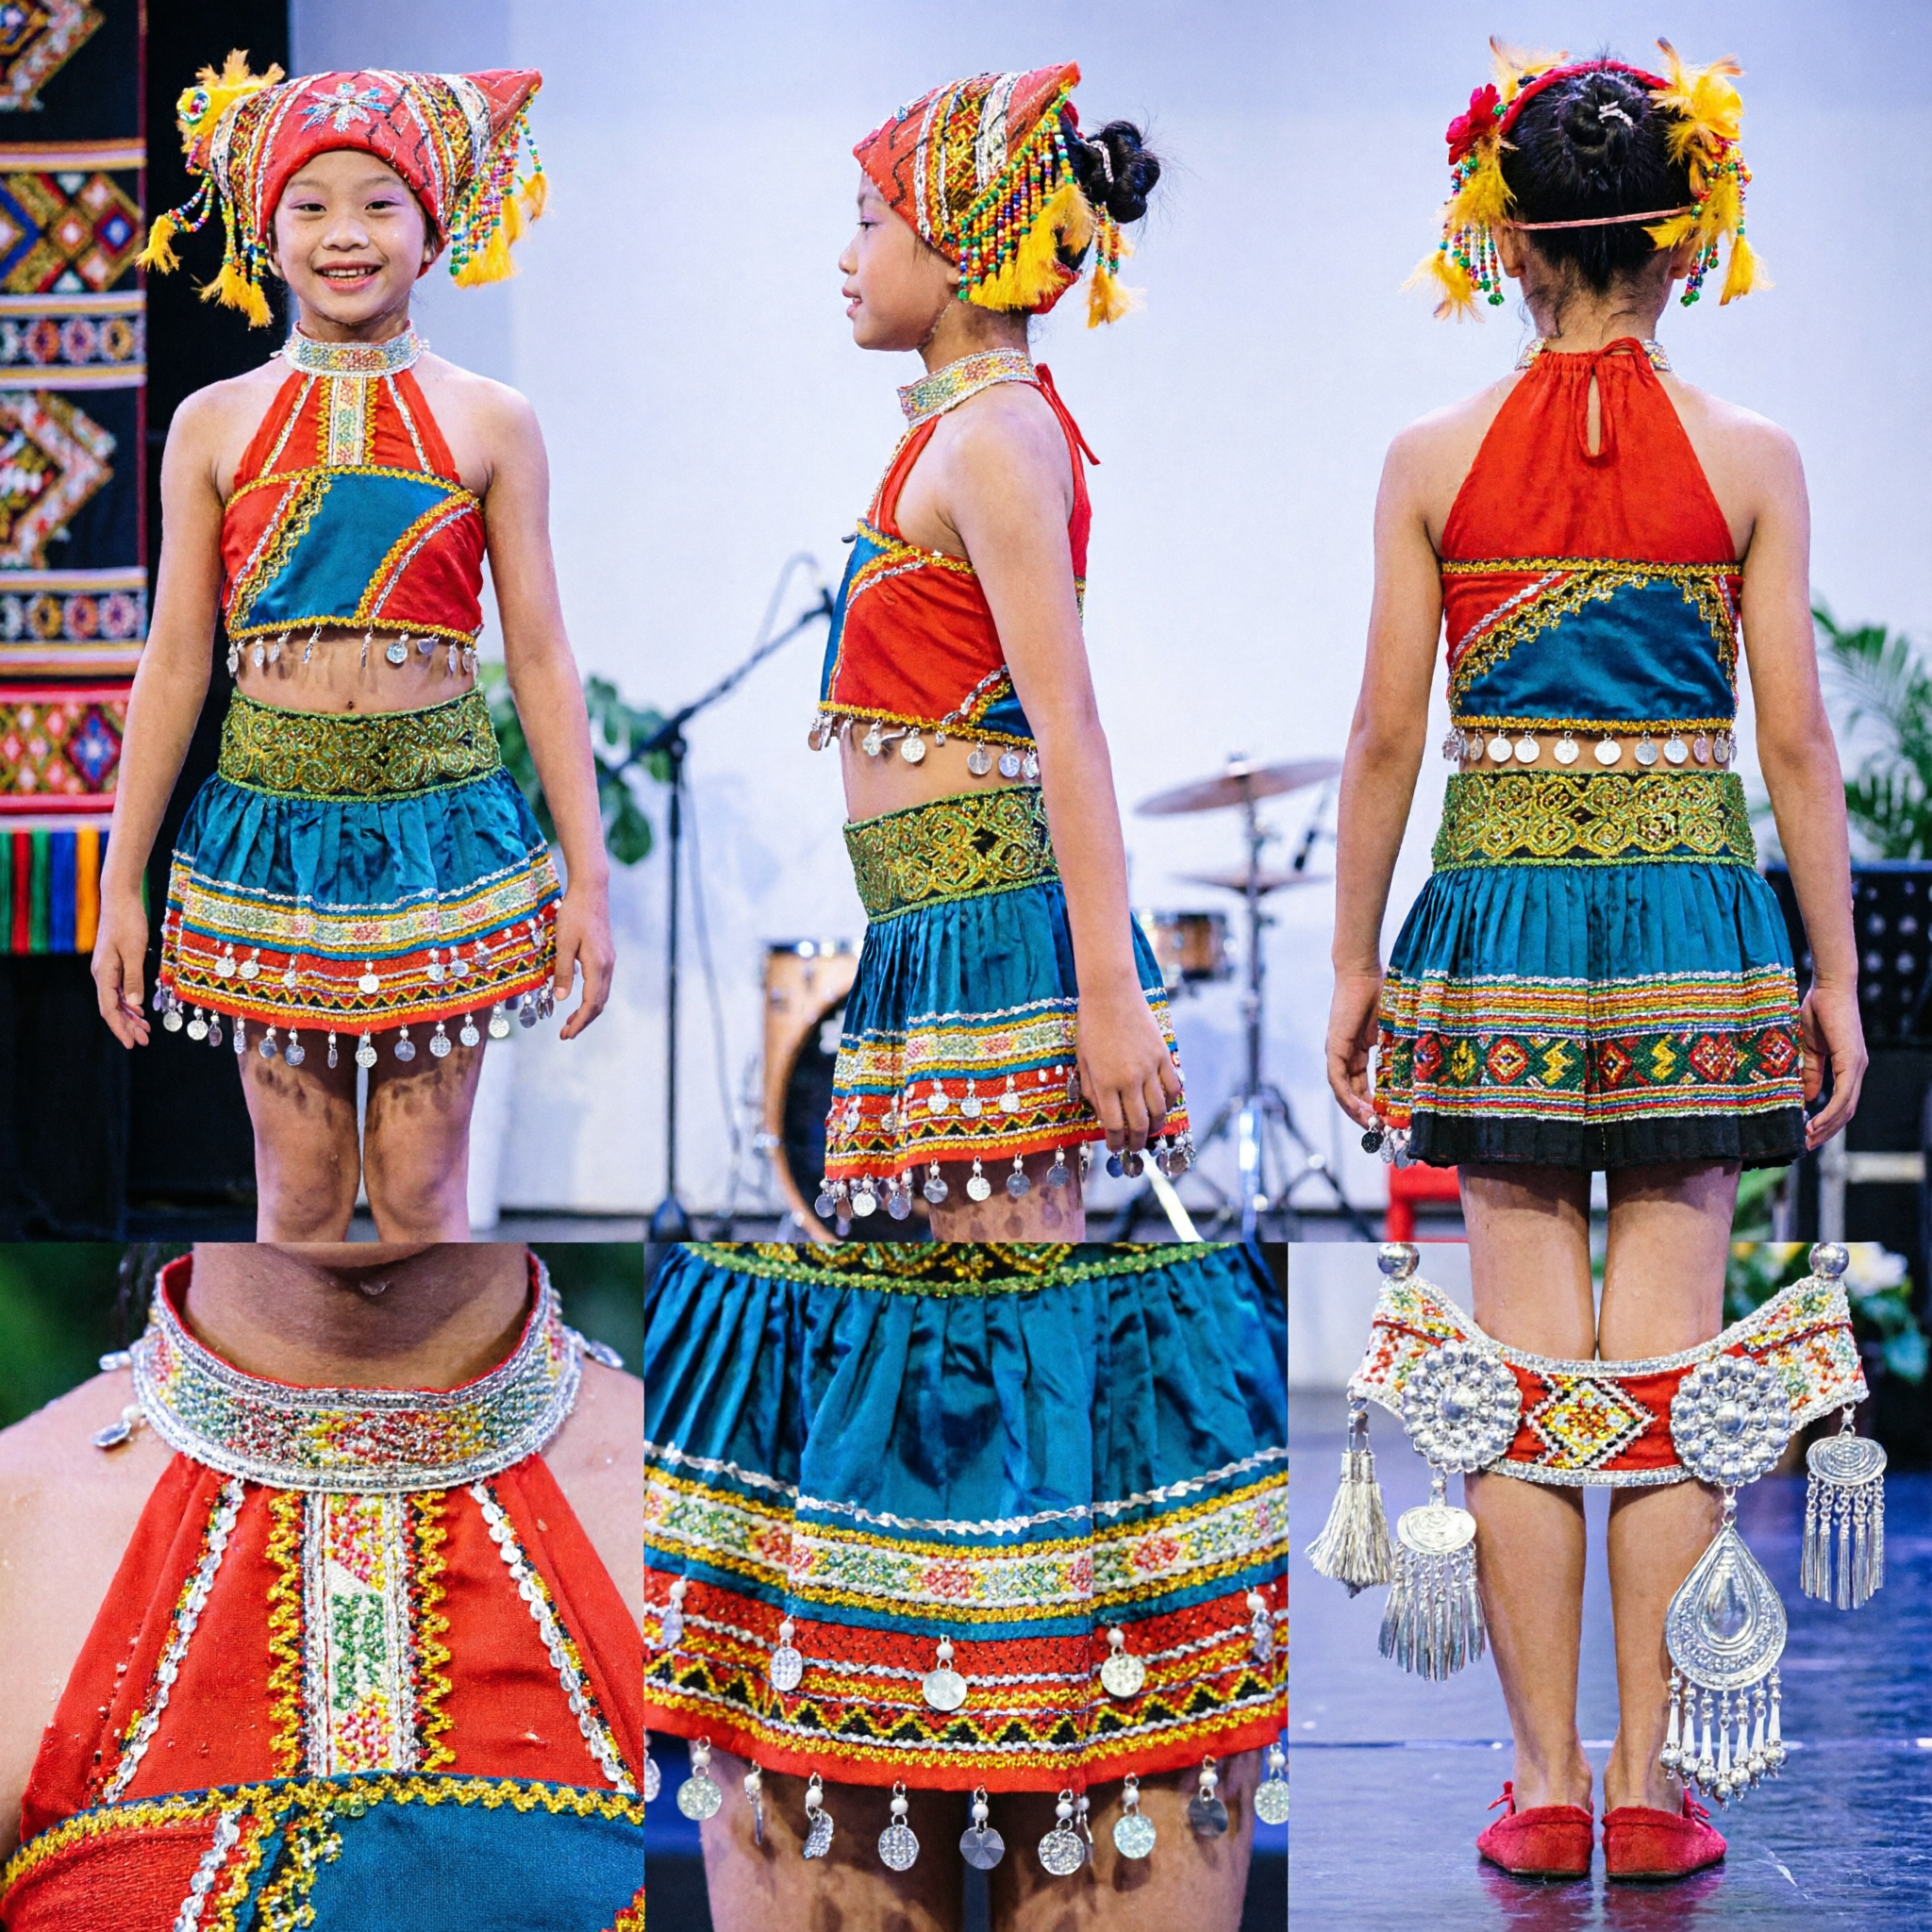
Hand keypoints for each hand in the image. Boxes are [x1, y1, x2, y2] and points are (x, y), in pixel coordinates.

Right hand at [91, 887, 151, 1047]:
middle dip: (127, 1026)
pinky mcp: (114, 963)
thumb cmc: (128, 922)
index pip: (109, 1009)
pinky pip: (120, 989)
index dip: (120, 1028)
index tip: (132, 1043)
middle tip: (143, 1042)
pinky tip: (140, 1010)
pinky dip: (130, 1002)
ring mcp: (107, 969)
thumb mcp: (134, 951)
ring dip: (130, 1016)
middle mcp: (102, 974)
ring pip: (117, 1000)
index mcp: (103, 973)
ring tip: (145, 1031)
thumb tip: (134, 1005)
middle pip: (112, 1008)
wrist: (120, 899)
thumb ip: (134, 978)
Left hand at [550, 880, 613, 1040]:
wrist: (591, 891)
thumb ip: (563, 971)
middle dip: (583, 1021)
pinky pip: (601, 984)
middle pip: (599, 1003)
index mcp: (598, 965)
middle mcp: (607, 966)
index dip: (579, 1021)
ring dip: (587, 1011)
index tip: (566, 1034)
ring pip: (601, 994)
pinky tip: (578, 998)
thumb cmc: (574, 913)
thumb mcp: (562, 943)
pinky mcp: (606, 955)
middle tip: (565, 1034)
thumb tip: (562, 999)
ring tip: (570, 1021)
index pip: (592, 1003)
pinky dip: (591, 998)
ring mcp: (609, 960)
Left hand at [1074, 982, 1180, 1151]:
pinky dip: (1171, 1101)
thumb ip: (1092, 1090)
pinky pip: (1173, 1086)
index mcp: (1105, 1082)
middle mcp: (1129, 1079)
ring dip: (1156, 1126)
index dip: (1116, 1141)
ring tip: (1150, 1131)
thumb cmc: (1091, 1026)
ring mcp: (1149, 1067)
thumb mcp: (1083, 1060)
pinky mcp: (1163, 1055)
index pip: (1114, 1124)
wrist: (1111, 994)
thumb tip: (1103, 1115)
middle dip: (1137, 1141)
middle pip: (1139, 1123)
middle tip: (1134, 1148)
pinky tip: (1164, 1106)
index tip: (1115, 1147)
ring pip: (1159, 1109)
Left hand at [1327, 965, 1385, 1130]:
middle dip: (1367, 1115)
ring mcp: (1338, 1052)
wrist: (1363, 972)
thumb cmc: (1381, 994)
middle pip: (1351, 1094)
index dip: (1375, 1106)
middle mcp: (1345, 1056)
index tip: (1389, 1120)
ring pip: (1343, 1092)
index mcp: (1357, 1052)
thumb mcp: (1394, 1031)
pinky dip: (1348, 1097)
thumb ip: (1400, 1051)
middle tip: (1383, 1132)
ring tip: (1374, 1127)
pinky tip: (1362, 1110)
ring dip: (1357, 1111)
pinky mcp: (1335, 1047)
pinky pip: (1337, 1080)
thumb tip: (1422, 1070)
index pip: (1363, 1087)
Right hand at [1799, 982, 1866, 1149]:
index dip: (1827, 1121)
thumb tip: (1808, 1098)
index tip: (1806, 1134)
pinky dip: (1831, 1111)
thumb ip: (1810, 1071)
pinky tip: (1815, 1122)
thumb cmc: (1817, 1010)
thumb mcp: (1808, 1047)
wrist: (1828, 987)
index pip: (1842, 1103)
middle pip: (1847, 1111)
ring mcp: (1856, 1065)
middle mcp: (1856, 1069)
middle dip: (1827, 1131)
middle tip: (1805, 1145)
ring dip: (1828, 1126)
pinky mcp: (1851, 1060)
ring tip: (1807, 1139)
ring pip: (1847, 1107)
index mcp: (1848, 1066)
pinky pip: (1843, 1094)